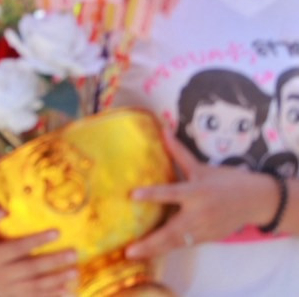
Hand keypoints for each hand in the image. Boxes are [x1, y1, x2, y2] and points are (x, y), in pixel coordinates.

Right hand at [0, 205, 76, 295]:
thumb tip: (4, 211)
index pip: (18, 248)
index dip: (38, 241)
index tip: (57, 232)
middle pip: (31, 269)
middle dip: (53, 262)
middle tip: (73, 253)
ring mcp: (4, 288)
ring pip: (35, 287)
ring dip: (56, 281)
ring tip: (75, 271)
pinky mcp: (8, 295)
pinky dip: (50, 296)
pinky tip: (67, 291)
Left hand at [126, 129, 281, 259]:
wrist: (256, 200)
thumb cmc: (227, 180)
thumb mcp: (203, 167)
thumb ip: (179, 152)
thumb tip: (163, 129)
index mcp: (197, 192)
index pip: (171, 193)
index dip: (152, 195)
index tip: (132, 195)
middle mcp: (199, 214)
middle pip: (171, 230)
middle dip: (150, 242)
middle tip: (129, 250)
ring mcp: (204, 229)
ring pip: (176, 242)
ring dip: (155, 249)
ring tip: (133, 255)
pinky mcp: (208, 238)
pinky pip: (184, 244)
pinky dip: (168, 248)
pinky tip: (150, 252)